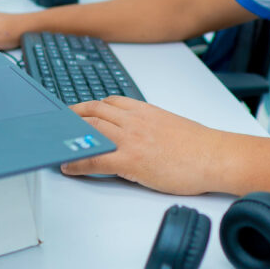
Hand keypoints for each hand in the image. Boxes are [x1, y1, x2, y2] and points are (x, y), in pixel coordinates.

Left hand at [61, 96, 226, 195]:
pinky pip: (95, 158)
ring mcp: (131, 138)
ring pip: (90, 131)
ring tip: (55, 143)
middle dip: (72, 117)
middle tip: (57, 125)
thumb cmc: (199, 146)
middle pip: (93, 112)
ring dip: (69, 137)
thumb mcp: (171, 125)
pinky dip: (77, 162)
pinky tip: (68, 166)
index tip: (77, 111)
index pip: (109, 102)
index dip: (89, 107)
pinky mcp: (131, 159)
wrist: (214, 156)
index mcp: (145, 110)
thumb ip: (151, 126)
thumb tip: (140, 137)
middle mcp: (135, 120)